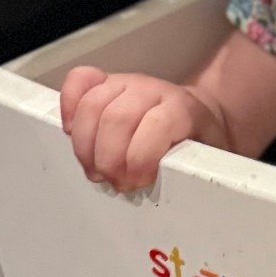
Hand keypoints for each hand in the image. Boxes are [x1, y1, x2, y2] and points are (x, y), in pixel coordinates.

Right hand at [59, 66, 227, 191]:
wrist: (196, 118)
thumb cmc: (197, 144)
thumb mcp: (206, 159)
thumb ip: (193, 170)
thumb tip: (181, 193)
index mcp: (182, 108)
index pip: (156, 125)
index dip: (141, 158)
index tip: (137, 181)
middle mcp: (151, 90)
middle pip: (116, 118)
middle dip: (109, 159)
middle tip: (116, 182)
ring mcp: (124, 83)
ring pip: (91, 105)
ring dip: (86, 146)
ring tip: (97, 169)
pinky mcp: (104, 83)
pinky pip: (78, 82)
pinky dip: (69, 106)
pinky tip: (72, 132)